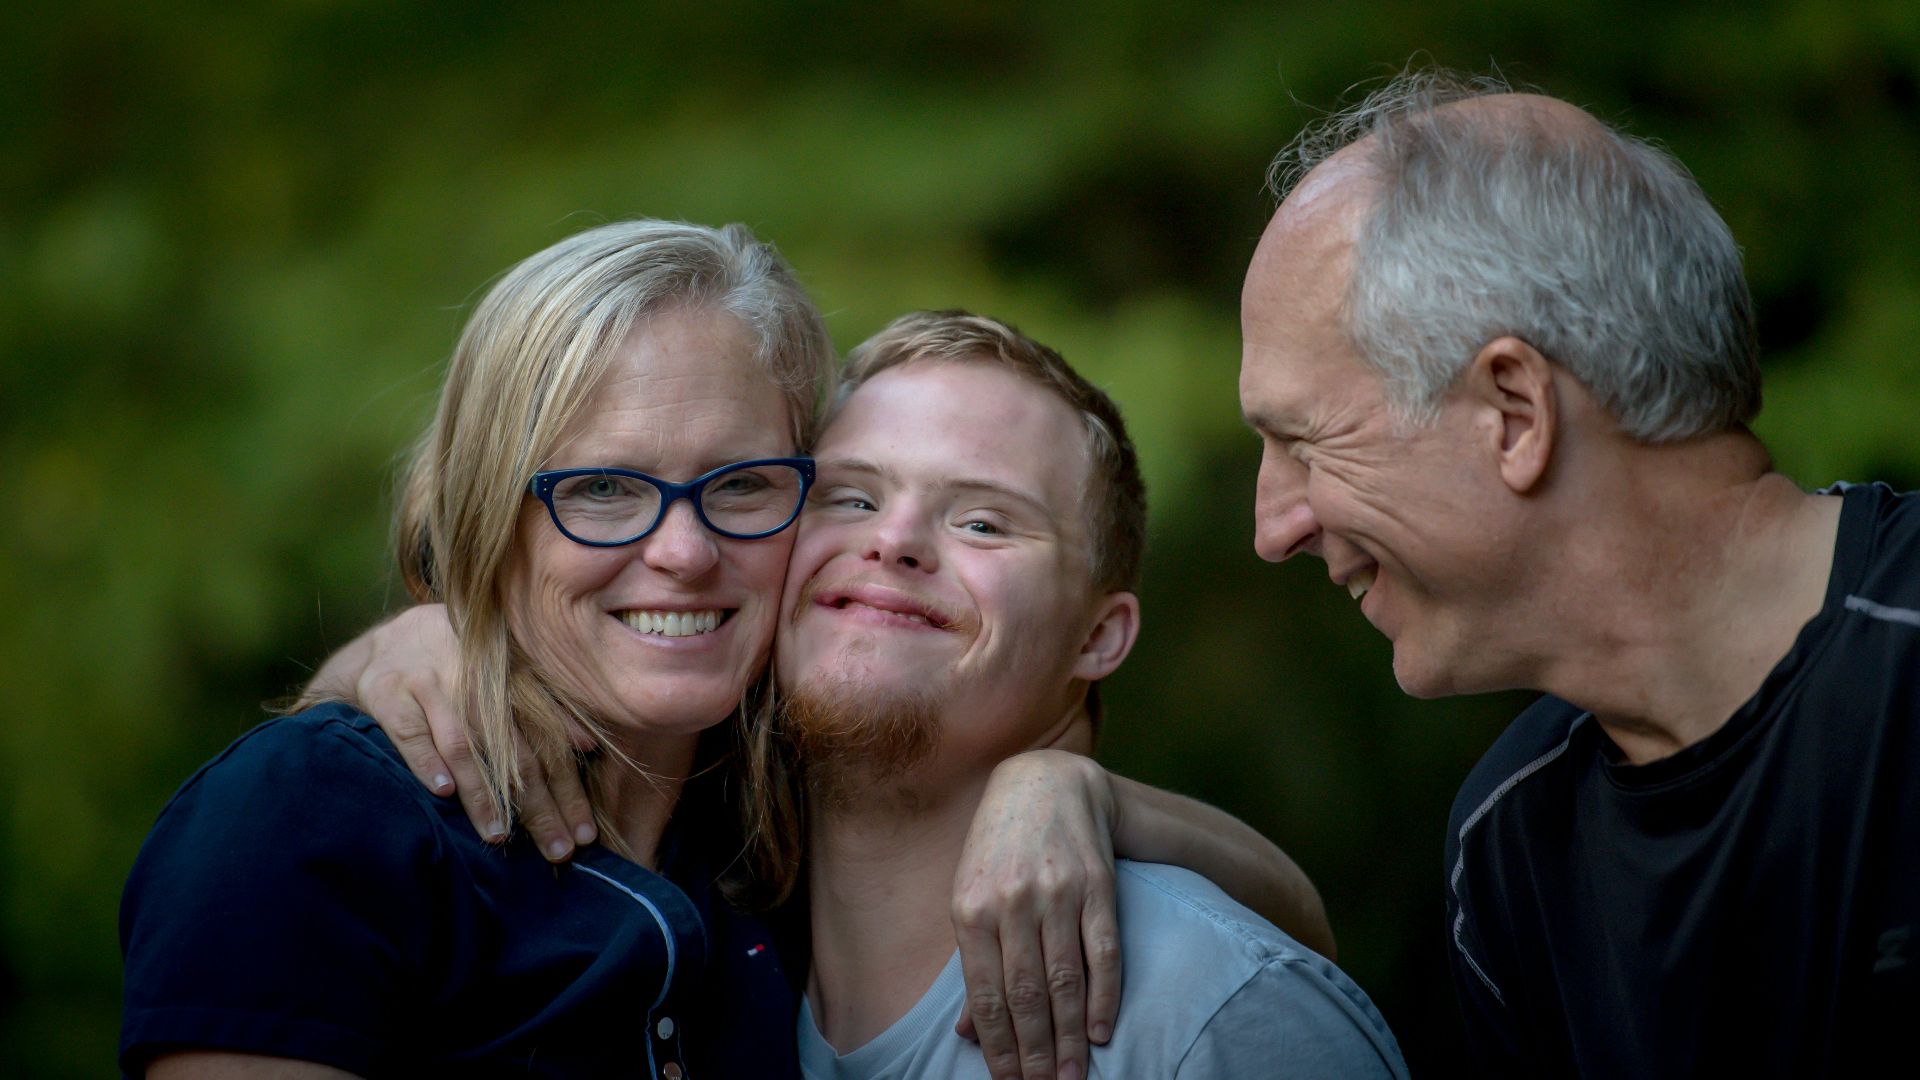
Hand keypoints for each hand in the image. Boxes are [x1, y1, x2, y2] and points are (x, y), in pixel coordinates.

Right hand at [348, 605, 594, 859]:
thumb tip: (589, 745)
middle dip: (537, 805)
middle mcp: (476, 679)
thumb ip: (547, 708)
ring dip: (482, 793)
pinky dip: (426, 762)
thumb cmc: (459, 668)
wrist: (388, 643)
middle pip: (514, 751)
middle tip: (556, 850)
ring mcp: (431, 684)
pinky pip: (411, 732)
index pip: (549, 742)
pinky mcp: (389, 693)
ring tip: (498, 835)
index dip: (569, 789)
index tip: (584, 833)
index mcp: (512, 678)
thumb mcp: (505, 678)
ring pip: (463, 745)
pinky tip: (442, 793)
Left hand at [951, 749, 1120, 1079]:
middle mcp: (1013, 902)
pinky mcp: (1097, 887)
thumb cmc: (997, 849)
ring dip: (1070, 1037)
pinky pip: (1103, 952)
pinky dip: (1105, 997)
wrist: (1044, 783)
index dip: (999, 1046)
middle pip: (1027, 996)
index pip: (987, 995)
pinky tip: (1102, 1032)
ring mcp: (1058, 893)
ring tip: (1073, 1076)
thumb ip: (972, 963)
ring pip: (1065, 981)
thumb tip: (966, 1032)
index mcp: (970, 909)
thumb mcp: (969, 896)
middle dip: (1036, 1053)